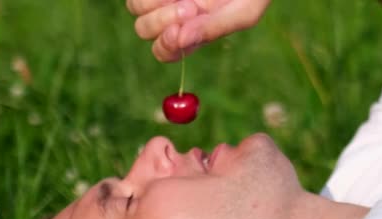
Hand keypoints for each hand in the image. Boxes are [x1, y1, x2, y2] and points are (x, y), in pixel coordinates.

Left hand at [126, 0, 270, 61]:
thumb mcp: (245, 11)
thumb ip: (216, 28)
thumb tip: (181, 41)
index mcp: (194, 31)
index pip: (164, 51)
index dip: (165, 46)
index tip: (178, 33)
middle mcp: (175, 14)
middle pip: (145, 30)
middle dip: (161, 22)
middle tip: (189, 7)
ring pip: (136, 8)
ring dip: (151, 5)